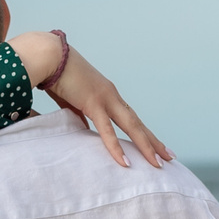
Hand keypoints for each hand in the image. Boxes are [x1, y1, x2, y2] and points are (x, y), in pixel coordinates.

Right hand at [11, 33, 173, 168]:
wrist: (49, 56)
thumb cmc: (57, 76)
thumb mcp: (72, 100)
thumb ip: (80, 114)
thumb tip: (83, 129)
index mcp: (108, 95)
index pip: (130, 118)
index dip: (143, 133)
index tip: (155, 146)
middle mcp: (112, 96)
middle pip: (138, 123)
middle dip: (154, 142)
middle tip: (170, 157)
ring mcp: (105, 98)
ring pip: (131, 126)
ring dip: (146, 146)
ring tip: (158, 163)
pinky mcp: (93, 102)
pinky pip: (107, 130)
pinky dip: (116, 147)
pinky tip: (125, 162)